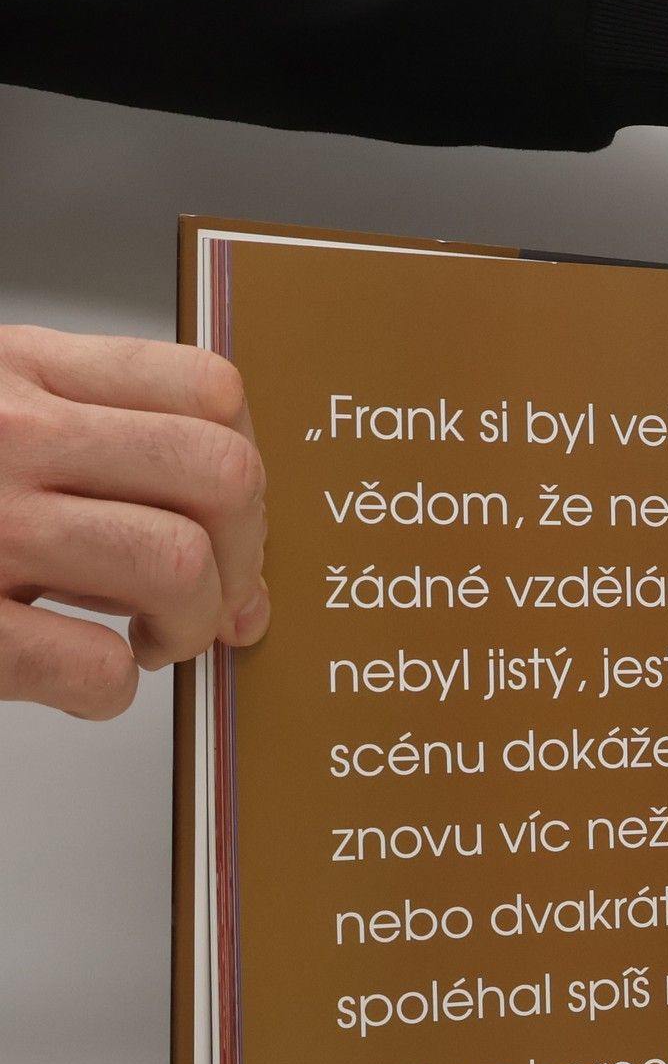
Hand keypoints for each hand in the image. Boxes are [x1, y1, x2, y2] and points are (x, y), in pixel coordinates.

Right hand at [0, 326, 269, 717]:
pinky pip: (96, 665)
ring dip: (190, 624)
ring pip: (176, 564)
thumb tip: (246, 574)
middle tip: (203, 595)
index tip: (229, 522)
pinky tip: (75, 677)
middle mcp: (4, 434)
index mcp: (19, 372)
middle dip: (241, 557)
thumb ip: (105, 454)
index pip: (208, 390)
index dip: (248, 468)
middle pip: (220, 477)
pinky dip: (110, 691)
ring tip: (147, 639)